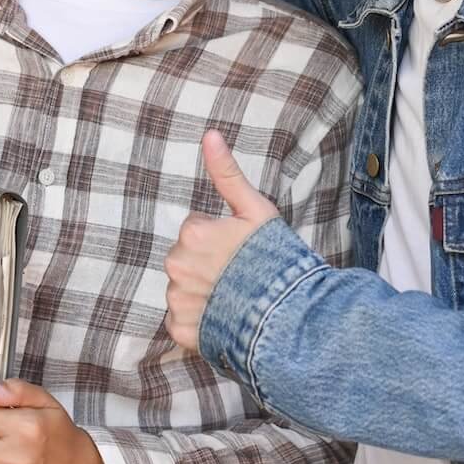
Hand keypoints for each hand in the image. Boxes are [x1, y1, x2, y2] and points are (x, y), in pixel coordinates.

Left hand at [164, 130, 280, 351]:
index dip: (220, 240)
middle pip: (185, 259)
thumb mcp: (255, 210)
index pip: (195, 231)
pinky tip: (223, 320)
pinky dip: (198, 322)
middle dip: (207, 266)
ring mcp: (177, 300)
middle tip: (239, 276)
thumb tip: (209, 134)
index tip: (241, 252)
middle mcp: (176, 266)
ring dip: (203, 294)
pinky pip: (182, 321)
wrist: (287, 314)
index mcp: (192, 234)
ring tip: (234, 300)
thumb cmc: (275, 259)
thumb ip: (226, 173)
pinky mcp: (180, 330)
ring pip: (183, 289)